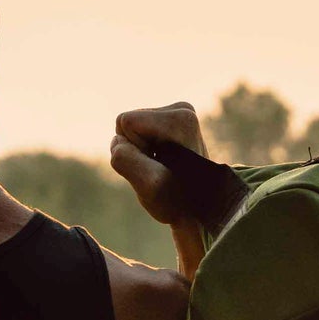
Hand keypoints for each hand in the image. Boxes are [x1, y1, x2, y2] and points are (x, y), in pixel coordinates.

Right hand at [109, 102, 207, 226]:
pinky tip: (164, 163)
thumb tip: (118, 141)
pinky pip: (136, 131)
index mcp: (180, 119)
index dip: (134, 149)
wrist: (200, 209)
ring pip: (130, 128)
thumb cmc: (177, 201)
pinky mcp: (172, 122)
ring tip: (164, 168)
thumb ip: (126, 161)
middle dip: (136, 149)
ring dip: (141, 152)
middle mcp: (183, 110)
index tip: (157, 166)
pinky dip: (145, 150)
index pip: (126, 121)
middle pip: (127, 122)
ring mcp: (178, 114)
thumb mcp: (150, 187)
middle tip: (160, 169)